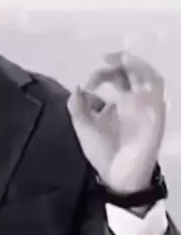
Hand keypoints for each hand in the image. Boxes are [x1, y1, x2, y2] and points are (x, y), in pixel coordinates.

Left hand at [67, 51, 165, 193]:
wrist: (119, 176)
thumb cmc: (103, 153)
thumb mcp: (84, 127)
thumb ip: (77, 107)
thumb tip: (77, 87)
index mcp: (119, 103)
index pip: (116, 78)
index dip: (102, 74)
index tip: (88, 83)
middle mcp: (134, 101)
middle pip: (132, 73)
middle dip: (119, 62)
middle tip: (106, 59)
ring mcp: (146, 106)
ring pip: (148, 76)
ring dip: (136, 65)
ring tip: (122, 59)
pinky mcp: (155, 113)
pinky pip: (156, 89)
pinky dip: (146, 77)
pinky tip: (134, 72)